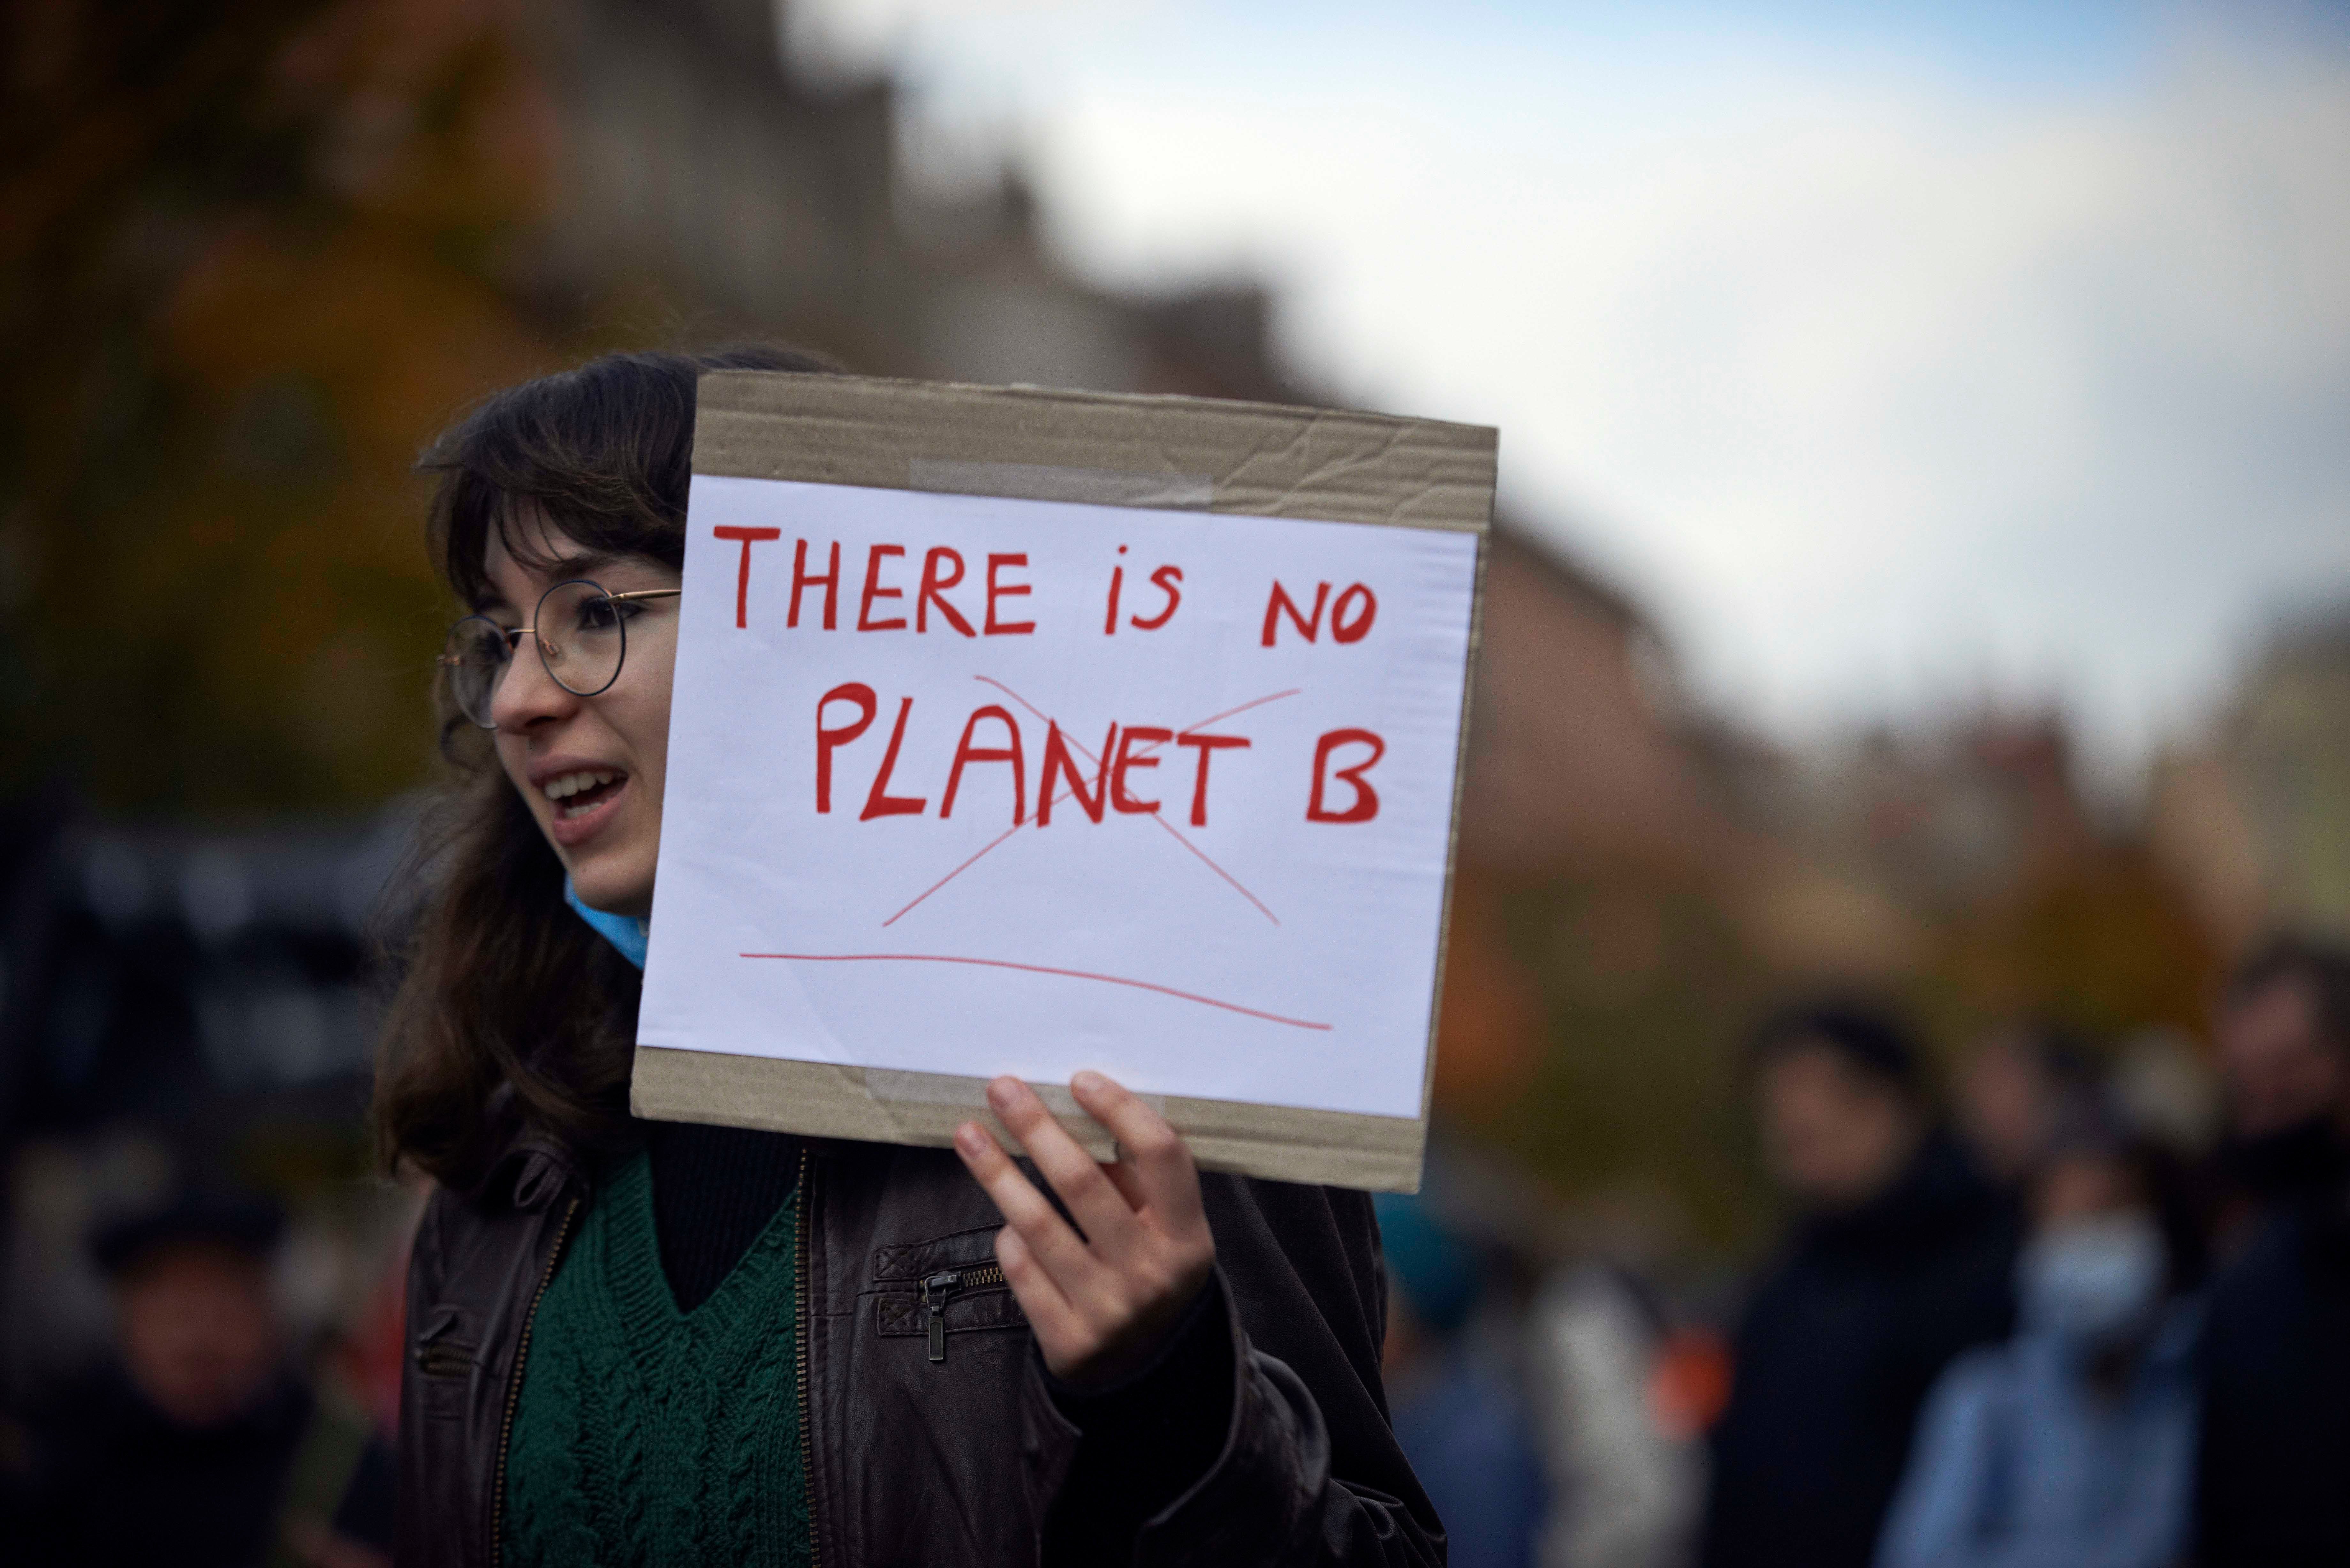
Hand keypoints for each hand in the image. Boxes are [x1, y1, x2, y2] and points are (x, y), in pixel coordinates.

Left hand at [955, 1071, 1215, 1387]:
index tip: (1079, 1079)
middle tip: (1002, 1089)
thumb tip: (1075, 1109)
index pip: (1161, 1155)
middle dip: (1036, 1128)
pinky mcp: (1067, 1340)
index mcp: (1188, 1238)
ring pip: (1038, 1224)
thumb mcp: (1163, 1230)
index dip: (1120, 1110)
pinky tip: (1005, 1219)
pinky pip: (1020, 1269)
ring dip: (997, 1172)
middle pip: (1084, 1183)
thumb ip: (1132, 1177)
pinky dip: (1009, 1237)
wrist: (1143, 1371)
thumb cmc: (1147, 1271)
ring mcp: (1108, 1311)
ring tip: (969, 1134)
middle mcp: (1152, 1274)